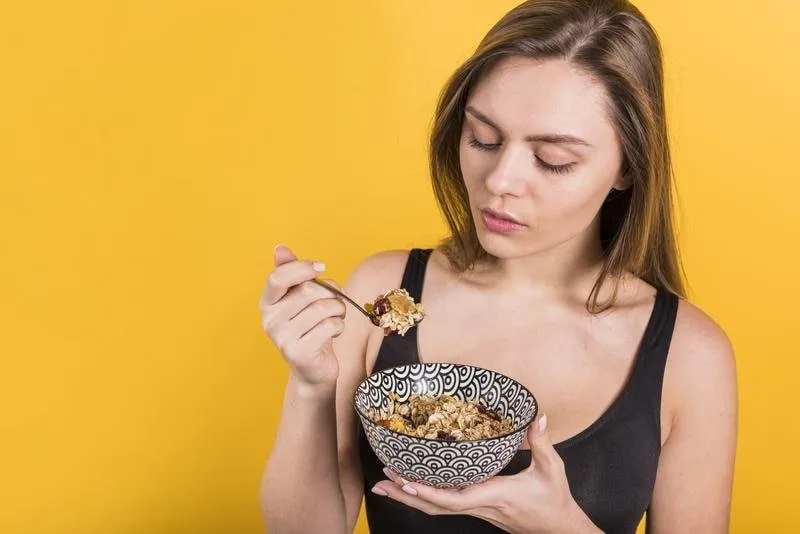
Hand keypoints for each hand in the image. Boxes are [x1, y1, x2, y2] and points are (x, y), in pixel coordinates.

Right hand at [259, 244, 346, 392]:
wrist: (313, 369)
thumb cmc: (310, 327)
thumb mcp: (300, 298)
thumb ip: (291, 273)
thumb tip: (280, 248)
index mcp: (267, 302)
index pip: (278, 277)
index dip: (302, 268)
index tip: (322, 267)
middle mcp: (270, 320)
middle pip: (309, 290)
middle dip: (331, 293)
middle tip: (334, 303)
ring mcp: (282, 338)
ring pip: (323, 307)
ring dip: (338, 310)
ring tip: (335, 317)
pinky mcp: (299, 352)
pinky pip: (330, 325)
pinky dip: (340, 326)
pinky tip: (333, 333)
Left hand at [372, 414, 601, 533]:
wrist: (558, 529)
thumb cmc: (554, 500)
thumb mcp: (551, 469)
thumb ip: (541, 442)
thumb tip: (537, 417)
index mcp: (495, 495)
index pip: (456, 499)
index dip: (429, 493)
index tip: (407, 482)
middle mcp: (481, 506)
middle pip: (436, 506)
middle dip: (407, 494)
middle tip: (382, 480)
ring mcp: (477, 510)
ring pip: (437, 509)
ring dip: (409, 498)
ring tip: (385, 485)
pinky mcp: (478, 509)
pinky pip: (445, 506)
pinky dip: (424, 498)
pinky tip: (410, 488)